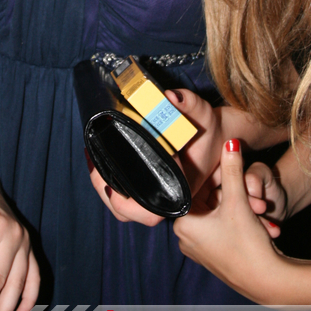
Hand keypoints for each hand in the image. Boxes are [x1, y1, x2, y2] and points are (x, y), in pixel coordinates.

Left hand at [85, 87, 224, 224]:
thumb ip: (190, 104)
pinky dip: (111, 178)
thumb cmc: (211, 129)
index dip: (127, 206)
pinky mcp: (151, 182)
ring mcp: (157, 191)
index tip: (110, 185)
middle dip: (104, 189)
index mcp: (179, 190)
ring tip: (92, 158)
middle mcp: (166, 196)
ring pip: (124, 203)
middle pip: (128, 211)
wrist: (219, 134)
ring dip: (104, 185)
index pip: (150, 213)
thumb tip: (171, 98)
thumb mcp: (203, 112)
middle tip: (92, 161)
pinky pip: (126, 191)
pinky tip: (101, 159)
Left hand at [173, 139, 284, 300]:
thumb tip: (230, 142)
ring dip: (235, 207)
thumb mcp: (238, 201)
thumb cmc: (247, 245)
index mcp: (182, 224)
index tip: (225, 169)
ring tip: (256, 208)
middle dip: (229, 194)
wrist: (268, 282)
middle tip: (248, 194)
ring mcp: (199, 249)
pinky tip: (254, 219)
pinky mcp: (213, 256)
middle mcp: (185, 238)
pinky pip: (220, 229)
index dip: (213, 176)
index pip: (193, 188)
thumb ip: (232, 169)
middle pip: (206, 202)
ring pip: (216, 215)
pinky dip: (235, 221)